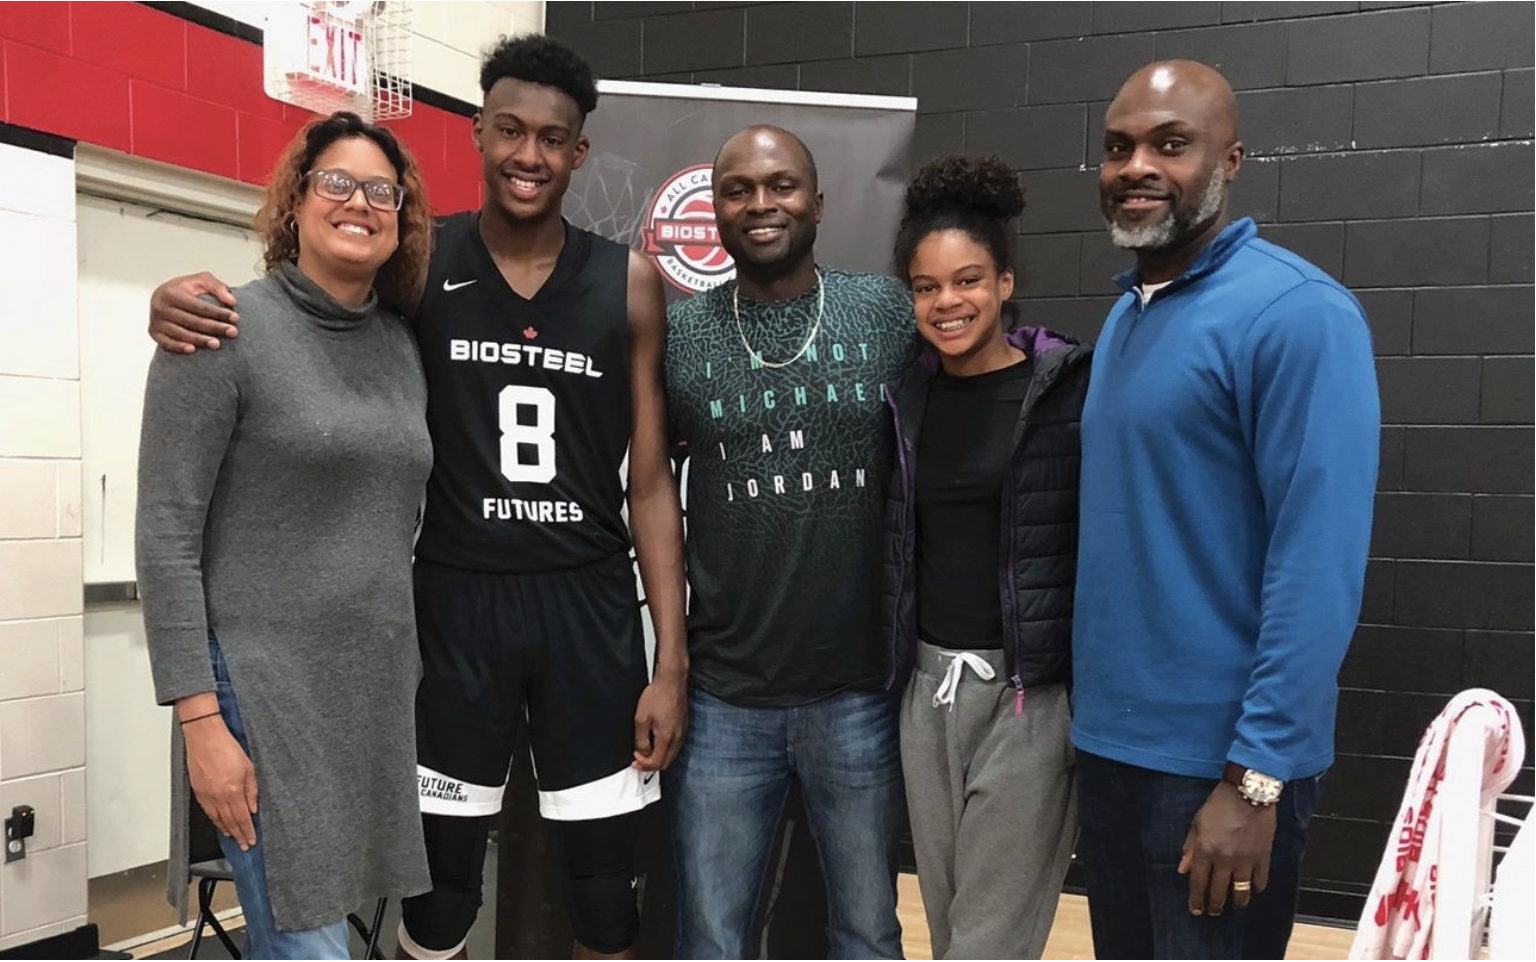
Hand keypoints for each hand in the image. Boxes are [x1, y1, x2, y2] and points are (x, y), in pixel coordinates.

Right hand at [149, 273, 239, 352]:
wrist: (164, 297)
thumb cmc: (186, 289)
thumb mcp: (201, 281)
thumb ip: (217, 287)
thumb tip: (232, 301)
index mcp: (171, 293)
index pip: (199, 306)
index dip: (218, 313)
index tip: (236, 318)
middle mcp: (160, 307)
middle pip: (192, 321)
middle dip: (215, 327)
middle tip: (233, 332)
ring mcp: (156, 321)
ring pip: (181, 333)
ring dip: (201, 340)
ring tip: (218, 344)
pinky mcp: (154, 333)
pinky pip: (166, 343)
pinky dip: (179, 347)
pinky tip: (193, 350)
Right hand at [184, 717, 258, 849]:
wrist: (205, 737)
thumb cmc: (227, 747)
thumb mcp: (249, 767)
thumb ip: (252, 790)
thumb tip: (253, 808)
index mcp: (233, 791)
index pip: (242, 818)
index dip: (247, 831)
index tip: (251, 841)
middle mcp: (218, 797)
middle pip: (229, 822)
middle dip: (238, 835)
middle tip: (243, 846)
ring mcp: (206, 795)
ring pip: (217, 819)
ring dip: (226, 830)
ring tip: (233, 838)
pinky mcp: (198, 791)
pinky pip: (207, 811)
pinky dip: (214, 820)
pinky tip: (218, 823)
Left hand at [632, 672, 687, 772]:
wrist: (671, 680)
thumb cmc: (658, 695)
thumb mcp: (641, 719)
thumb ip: (641, 740)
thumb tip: (641, 752)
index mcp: (667, 737)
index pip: (656, 763)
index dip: (643, 764)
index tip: (635, 759)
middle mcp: (678, 738)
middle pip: (665, 763)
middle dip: (650, 765)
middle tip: (638, 760)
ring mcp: (682, 733)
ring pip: (671, 756)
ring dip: (658, 758)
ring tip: (645, 752)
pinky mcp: (683, 727)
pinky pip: (675, 747)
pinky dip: (665, 750)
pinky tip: (656, 743)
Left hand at [1178, 782, 1275, 916]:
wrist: (1248, 793)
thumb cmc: (1220, 804)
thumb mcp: (1197, 823)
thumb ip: (1190, 848)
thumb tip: (1183, 869)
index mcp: (1206, 850)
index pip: (1198, 883)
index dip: (1196, 900)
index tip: (1195, 910)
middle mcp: (1225, 859)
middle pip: (1218, 891)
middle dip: (1214, 905)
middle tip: (1213, 912)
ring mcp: (1245, 860)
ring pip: (1241, 891)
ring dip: (1236, 902)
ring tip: (1233, 906)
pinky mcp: (1263, 857)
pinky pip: (1260, 881)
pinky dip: (1256, 889)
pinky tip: (1252, 891)